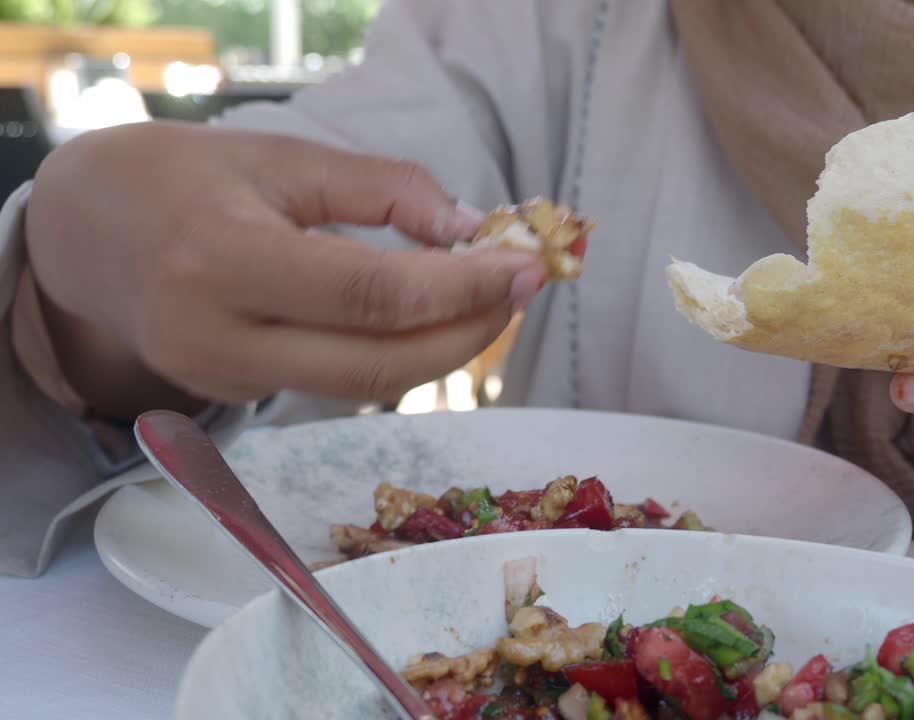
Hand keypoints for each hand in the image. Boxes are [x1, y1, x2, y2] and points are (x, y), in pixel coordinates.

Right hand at [25, 121, 543, 418]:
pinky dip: (392, 358)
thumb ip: (382, 191)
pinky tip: (424, 323)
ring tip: (485, 303)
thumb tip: (469, 233)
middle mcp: (216, 335)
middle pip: (376, 366)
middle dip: (465, 334)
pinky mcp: (230, 396)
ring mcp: (217, 378)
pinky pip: (332, 387)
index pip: (372, 296)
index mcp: (223, 257)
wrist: (86, 232)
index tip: (526, 268)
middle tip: (519, 292)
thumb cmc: (188, 178)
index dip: (461, 290)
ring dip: (438, 353)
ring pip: (361, 389)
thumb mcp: (284, 158)